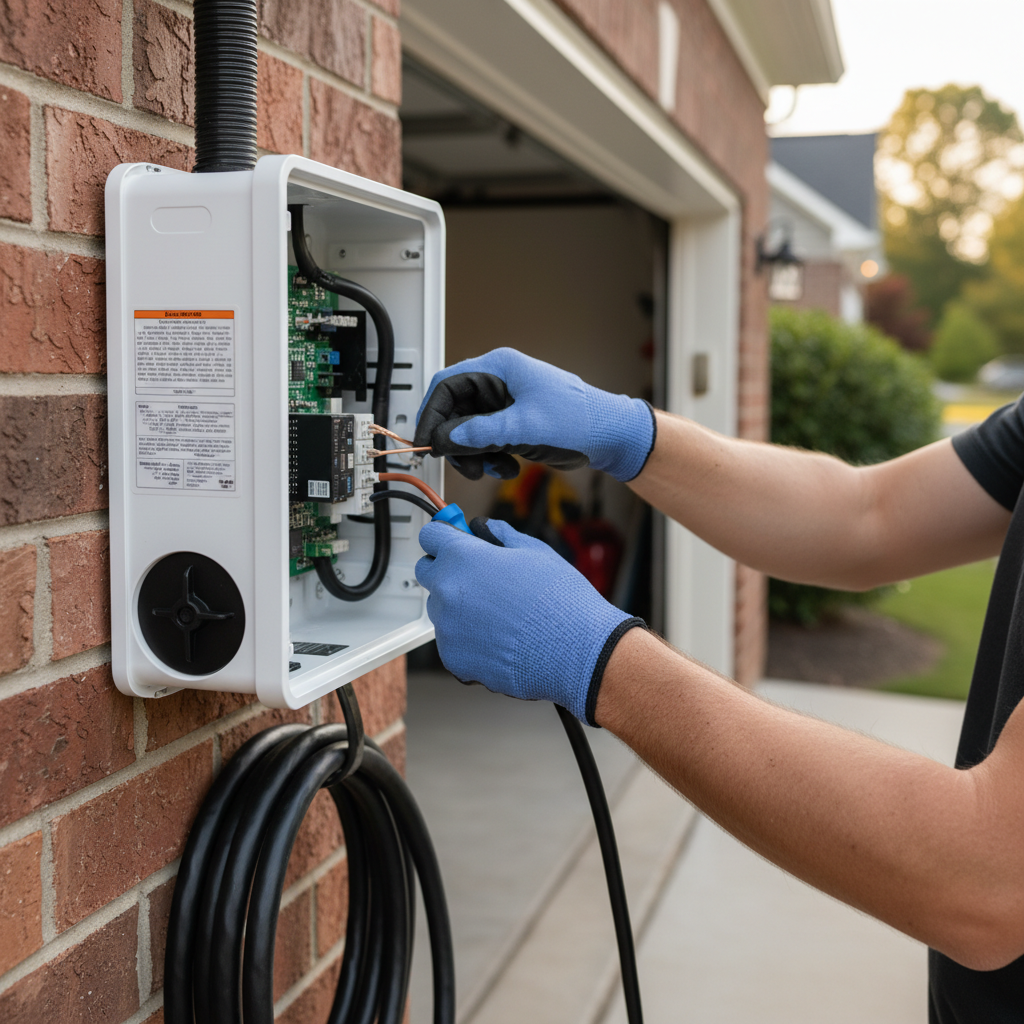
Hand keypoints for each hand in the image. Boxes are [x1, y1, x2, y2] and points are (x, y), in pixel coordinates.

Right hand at [413, 348, 655, 481]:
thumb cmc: (580, 419)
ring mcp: (505, 404)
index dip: (431, 413)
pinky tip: (508, 467)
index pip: (447, 384)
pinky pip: (486, 441)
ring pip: (468, 430)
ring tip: (494, 468)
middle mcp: (499, 383)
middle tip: (464, 464)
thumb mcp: (523, 427)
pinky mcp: (512, 424)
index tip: (425, 441)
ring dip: (475, 454)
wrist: (610, 436)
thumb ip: (480, 432)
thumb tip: (445, 438)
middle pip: (455, 411)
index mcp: (500, 368)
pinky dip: (490, 458)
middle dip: (457, 442)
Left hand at [415, 517, 644, 722]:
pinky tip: (499, 637)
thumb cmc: (560, 602)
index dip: (445, 535)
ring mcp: (447, 628)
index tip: (452, 538)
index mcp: (463, 558)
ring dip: (459, 606)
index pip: (431, 535)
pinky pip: (452, 641)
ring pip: (441, 609)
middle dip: (447, 569)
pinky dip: (468, 638)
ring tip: (499, 614)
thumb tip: (488, 530)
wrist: (576, 651)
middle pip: (427, 572)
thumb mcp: (535, 552)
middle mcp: (447, 591)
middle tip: (479, 576)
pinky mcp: (453, 658)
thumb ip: (502, 536)